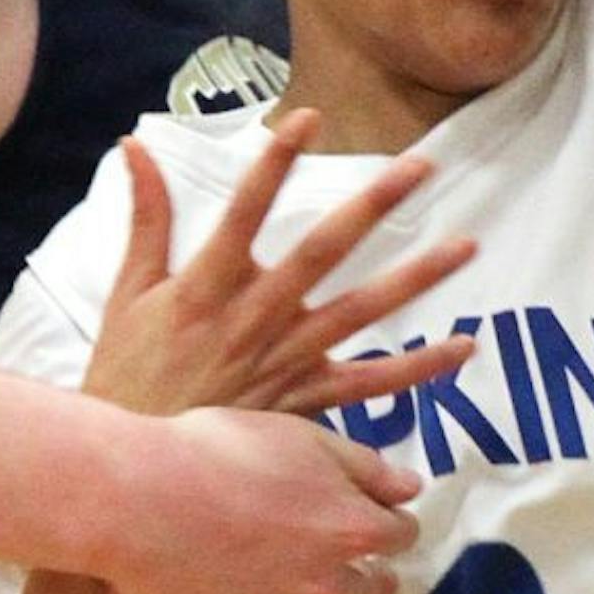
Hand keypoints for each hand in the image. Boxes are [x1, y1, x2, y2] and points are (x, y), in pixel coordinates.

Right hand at [85, 109, 477, 417]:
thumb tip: (134, 145)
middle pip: (321, 252)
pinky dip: (419, 367)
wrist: (137, 476)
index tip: (307, 118)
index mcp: (206, 285)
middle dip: (373, 205)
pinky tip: (462, 345)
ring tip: (467, 246)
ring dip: (417, 278)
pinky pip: (372, 384)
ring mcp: (286, 361)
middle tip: (422, 166)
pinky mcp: (306, 404)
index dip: (274, 163)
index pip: (243, 210)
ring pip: (361, 312)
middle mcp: (254, 318)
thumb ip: (145, 217)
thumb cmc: (126, 377)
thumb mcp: (126, 292)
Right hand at [107, 406, 423, 593]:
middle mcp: (323, 584)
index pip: (400, 536)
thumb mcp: (305, 435)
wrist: (139, 494)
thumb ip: (365, 466)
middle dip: (361, 571)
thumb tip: (410, 488)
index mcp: (350, 529)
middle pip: (367, 590)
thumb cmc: (222, 451)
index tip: (376, 514)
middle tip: (329, 550)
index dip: (390, 522)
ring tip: (269, 578)